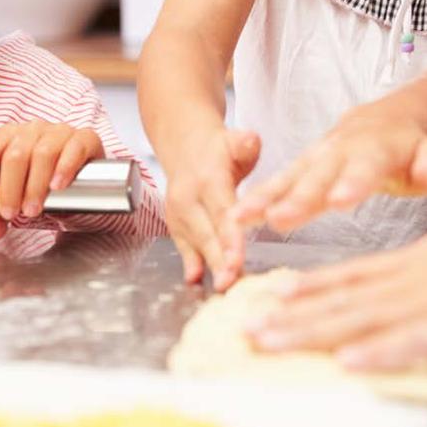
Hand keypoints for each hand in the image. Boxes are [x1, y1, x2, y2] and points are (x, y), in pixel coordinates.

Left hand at [0, 121, 103, 242]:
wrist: (81, 183)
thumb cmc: (41, 185)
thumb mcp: (17, 200)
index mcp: (7, 137)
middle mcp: (31, 130)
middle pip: (15, 155)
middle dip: (10, 189)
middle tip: (11, 213)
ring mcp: (59, 131)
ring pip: (42, 153)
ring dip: (35, 185)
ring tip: (33, 209)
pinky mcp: (85, 139)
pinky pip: (74, 149)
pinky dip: (64, 168)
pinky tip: (58, 186)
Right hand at [165, 128, 259, 290]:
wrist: (185, 147)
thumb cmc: (217, 149)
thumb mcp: (234, 140)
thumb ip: (244, 143)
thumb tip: (251, 139)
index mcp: (207, 179)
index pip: (222, 212)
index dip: (229, 237)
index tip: (236, 258)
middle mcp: (189, 197)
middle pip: (207, 232)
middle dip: (219, 259)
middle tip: (230, 281)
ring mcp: (179, 211)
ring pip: (196, 242)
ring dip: (209, 266)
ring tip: (224, 287)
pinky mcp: (175, 223)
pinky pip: (183, 245)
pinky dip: (190, 263)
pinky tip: (194, 280)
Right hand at [233, 107, 426, 234]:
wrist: (380, 122)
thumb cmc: (409, 149)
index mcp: (376, 150)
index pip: (365, 168)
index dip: (352, 183)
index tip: (338, 200)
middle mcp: (339, 151)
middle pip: (317, 177)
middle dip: (298, 198)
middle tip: (281, 218)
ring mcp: (315, 158)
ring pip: (288, 179)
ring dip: (265, 199)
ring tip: (242, 218)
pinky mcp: (298, 168)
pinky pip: (274, 184)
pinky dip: (254, 200)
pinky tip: (235, 218)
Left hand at [246, 225, 426, 370]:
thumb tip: (418, 258)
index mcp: (418, 261)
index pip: (354, 274)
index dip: (312, 284)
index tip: (274, 294)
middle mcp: (416, 277)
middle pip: (343, 298)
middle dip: (291, 315)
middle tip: (246, 328)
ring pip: (362, 317)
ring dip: (310, 331)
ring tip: (267, 343)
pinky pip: (414, 341)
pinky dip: (378, 351)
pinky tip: (344, 362)